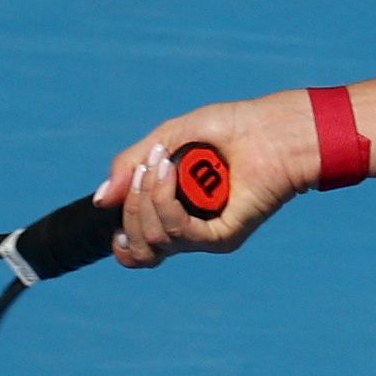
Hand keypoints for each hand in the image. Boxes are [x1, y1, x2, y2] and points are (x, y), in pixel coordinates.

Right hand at [101, 90, 325, 265]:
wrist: (276, 128)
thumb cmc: (232, 129)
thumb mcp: (168, 139)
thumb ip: (131, 167)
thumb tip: (99, 202)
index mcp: (177, 214)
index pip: (137, 247)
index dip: (121, 232)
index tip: (115, 201)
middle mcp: (190, 232)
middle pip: (139, 246)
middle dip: (131, 203)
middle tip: (148, 164)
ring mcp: (206, 237)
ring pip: (154, 240)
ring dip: (146, 197)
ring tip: (161, 163)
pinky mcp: (224, 236)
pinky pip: (178, 233)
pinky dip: (165, 201)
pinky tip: (170, 172)